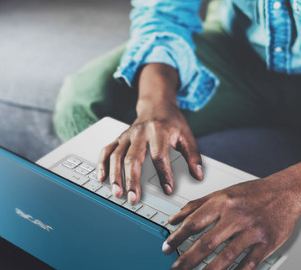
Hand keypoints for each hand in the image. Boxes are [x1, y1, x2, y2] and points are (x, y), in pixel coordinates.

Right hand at [97, 63, 203, 203]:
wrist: (156, 103)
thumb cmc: (171, 121)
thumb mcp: (187, 135)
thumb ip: (193, 156)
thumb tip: (198, 175)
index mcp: (158, 130)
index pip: (159, 155)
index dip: (164, 174)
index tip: (167, 189)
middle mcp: (140, 132)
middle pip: (133, 157)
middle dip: (132, 179)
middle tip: (134, 198)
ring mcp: (127, 135)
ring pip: (117, 155)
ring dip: (115, 175)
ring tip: (117, 193)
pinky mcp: (119, 138)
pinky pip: (107, 150)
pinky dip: (102, 164)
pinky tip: (102, 178)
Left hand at [162, 176, 300, 269]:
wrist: (286, 191)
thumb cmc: (254, 193)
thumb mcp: (223, 192)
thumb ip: (197, 205)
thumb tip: (175, 218)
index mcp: (223, 202)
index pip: (194, 222)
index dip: (177, 237)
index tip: (167, 247)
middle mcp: (236, 216)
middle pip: (207, 242)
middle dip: (188, 259)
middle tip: (176, 268)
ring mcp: (252, 230)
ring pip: (227, 255)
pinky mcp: (267, 242)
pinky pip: (250, 262)